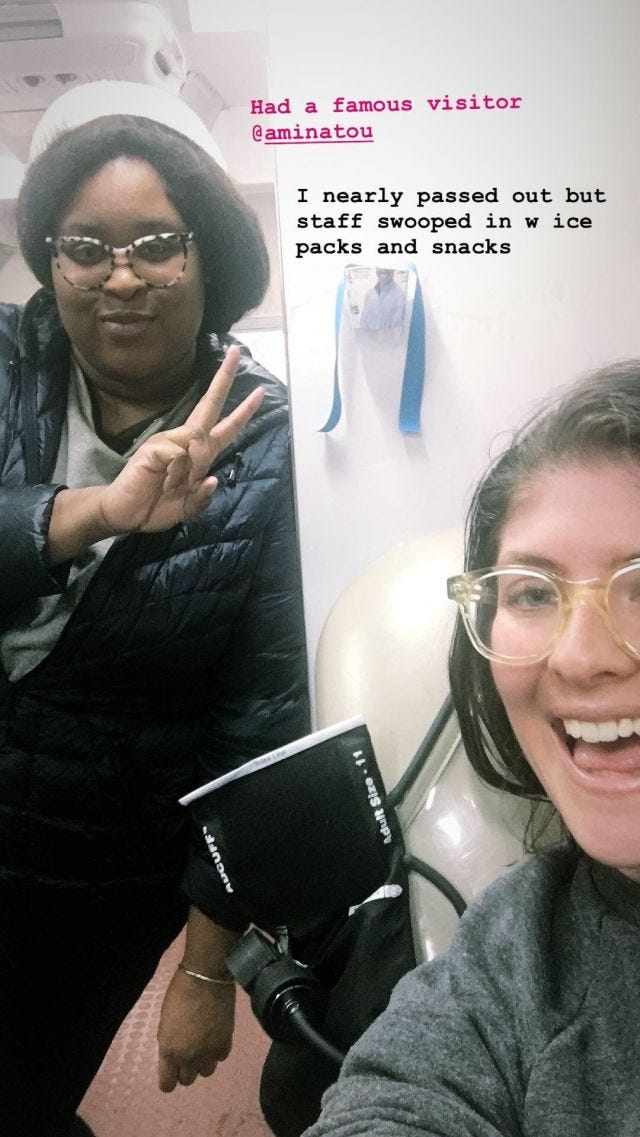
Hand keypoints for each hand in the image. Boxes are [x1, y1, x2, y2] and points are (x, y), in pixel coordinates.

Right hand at [98, 346, 263, 533]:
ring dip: (196, 468)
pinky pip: (179, 455)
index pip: (225, 427)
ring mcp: (168, 441)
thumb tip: (212, 479)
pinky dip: (177, 475)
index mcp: (198, 453)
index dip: (243, 411)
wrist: (126, 514)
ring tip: (177, 486)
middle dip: (224, 379)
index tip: (260, 392)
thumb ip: (203, 497)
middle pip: (209, 405)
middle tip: (235, 351)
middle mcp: (185, 440)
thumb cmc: (156, 506)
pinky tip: (164, 483)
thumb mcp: (189, 507)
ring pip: (198, 440)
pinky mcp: (154, 447)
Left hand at [157, 967, 235, 1091]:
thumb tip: (174, 1053)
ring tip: (201, 1045)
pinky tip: (214, 1036)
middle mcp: (190, 1058)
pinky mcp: (226, 1042)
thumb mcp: (164, 1022)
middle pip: (187, 1080)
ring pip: (206, 1072)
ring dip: (202, 1062)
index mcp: (170, 1051)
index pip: (167, 1084)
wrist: (205, 978)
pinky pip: (220, 1057)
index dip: (168, 1079)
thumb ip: (168, 1043)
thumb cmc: (178, 994)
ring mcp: (210, 1052)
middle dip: (184, 1070)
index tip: (170, 1071)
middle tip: (185, 1053)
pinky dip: (216, 1051)